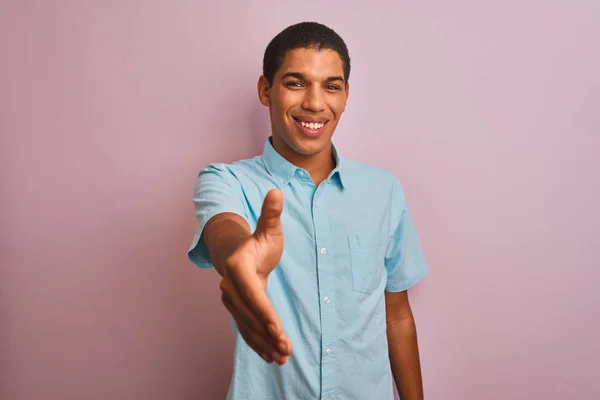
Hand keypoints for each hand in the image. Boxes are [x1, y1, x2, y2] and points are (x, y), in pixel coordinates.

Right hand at [219, 189, 292, 364]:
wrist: (235, 251)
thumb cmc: (256, 241)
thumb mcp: (268, 228)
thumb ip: (271, 214)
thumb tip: (276, 192)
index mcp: (238, 265)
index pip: (252, 293)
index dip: (264, 312)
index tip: (278, 329)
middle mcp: (229, 285)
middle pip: (249, 313)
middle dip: (266, 333)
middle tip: (286, 350)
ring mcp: (230, 299)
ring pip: (246, 325)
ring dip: (263, 343)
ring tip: (282, 358)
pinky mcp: (236, 309)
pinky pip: (245, 329)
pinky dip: (256, 344)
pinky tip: (271, 357)